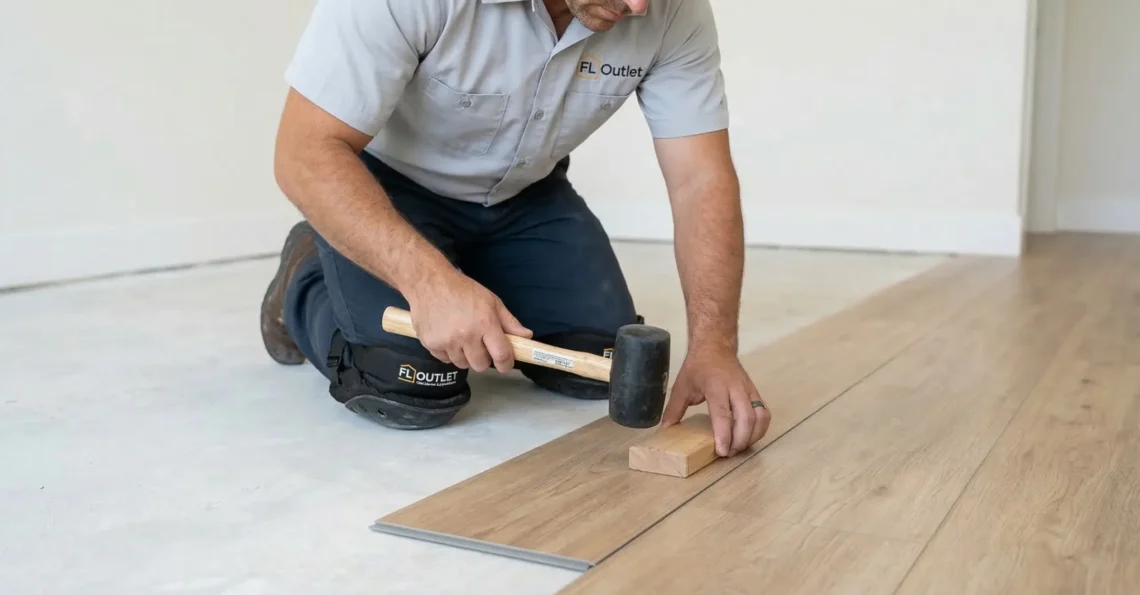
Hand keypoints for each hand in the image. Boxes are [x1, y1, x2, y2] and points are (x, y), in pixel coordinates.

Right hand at [405, 269, 531, 372]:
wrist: (429, 283)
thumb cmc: (463, 291)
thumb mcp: (491, 301)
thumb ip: (509, 322)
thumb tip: (527, 336)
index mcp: (485, 323)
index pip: (501, 355)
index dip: (506, 364)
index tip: (505, 364)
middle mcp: (466, 335)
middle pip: (481, 365)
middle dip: (484, 359)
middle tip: (480, 346)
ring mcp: (447, 341)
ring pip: (462, 364)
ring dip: (465, 356)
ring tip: (462, 339)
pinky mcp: (431, 344)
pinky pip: (445, 359)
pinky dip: (448, 353)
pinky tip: (448, 337)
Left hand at [661, 349, 770, 456]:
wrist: (716, 346)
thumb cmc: (698, 367)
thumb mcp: (681, 386)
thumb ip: (674, 409)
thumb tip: (665, 429)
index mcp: (716, 386)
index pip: (723, 413)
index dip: (724, 434)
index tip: (721, 451)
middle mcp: (736, 388)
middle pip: (746, 418)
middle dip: (740, 440)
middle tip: (728, 454)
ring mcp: (749, 390)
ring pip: (760, 417)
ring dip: (752, 437)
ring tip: (738, 448)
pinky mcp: (756, 392)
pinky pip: (764, 413)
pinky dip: (760, 429)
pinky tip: (749, 438)